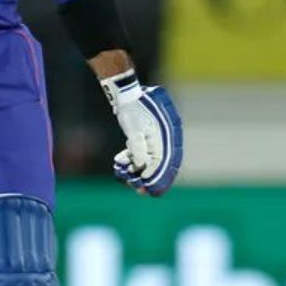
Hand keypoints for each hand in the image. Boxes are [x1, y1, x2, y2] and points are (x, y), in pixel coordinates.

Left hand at [100, 72, 182, 196]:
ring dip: (135, 169)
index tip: (147, 187)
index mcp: (165, 137)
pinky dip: (131, 159)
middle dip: (147, 177)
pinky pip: (140, 153)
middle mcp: (163, 139)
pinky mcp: (144, 138)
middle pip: (157, 164)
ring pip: (147, 160)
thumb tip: (140, 167)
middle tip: (138, 189)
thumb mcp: (134, 130)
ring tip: (123, 173)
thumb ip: (138, 149)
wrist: (126, 96)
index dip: (156, 176)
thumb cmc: (132, 110)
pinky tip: (120, 162)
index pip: (163, 162)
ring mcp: (153, 139)